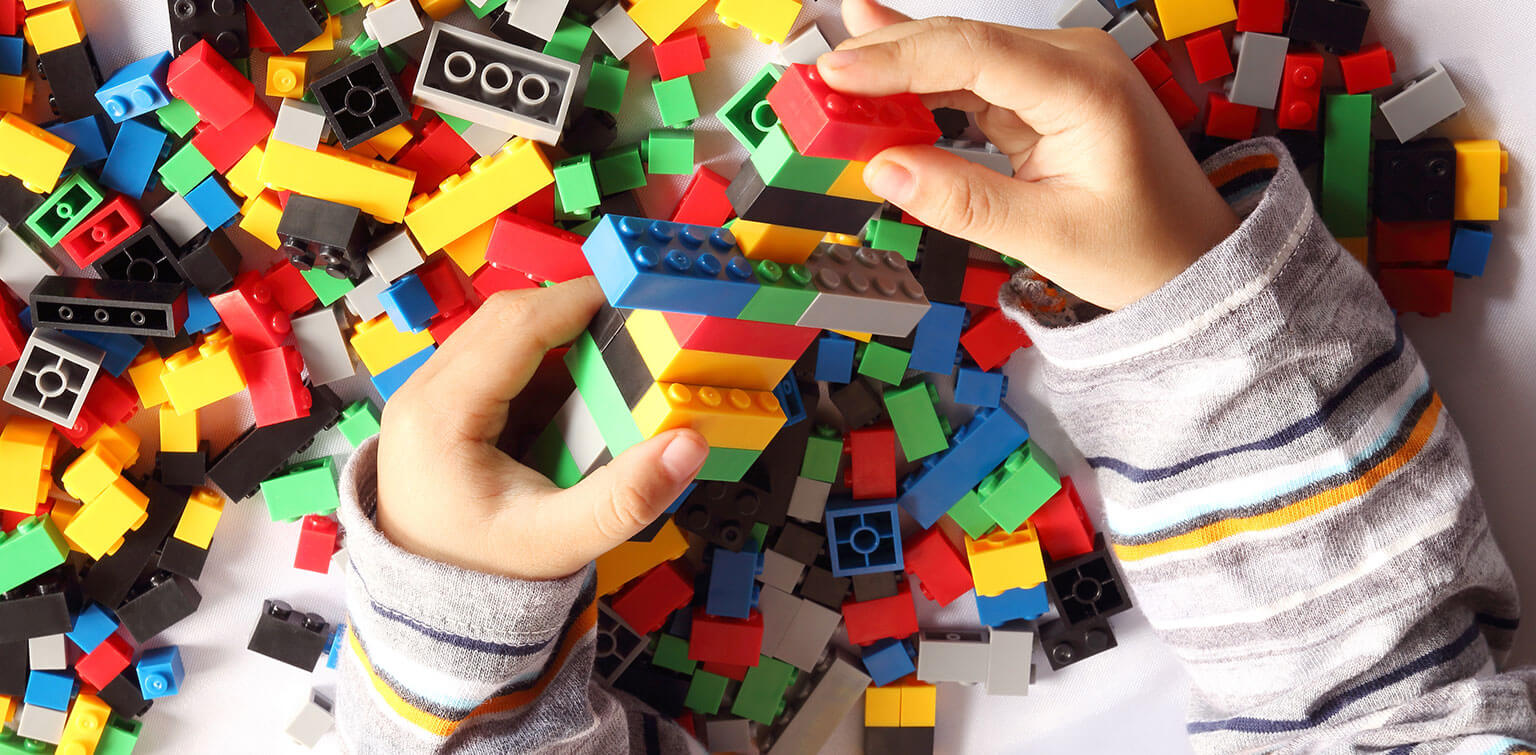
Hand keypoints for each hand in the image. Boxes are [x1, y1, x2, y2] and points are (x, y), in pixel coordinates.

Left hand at [375, 278, 708, 580]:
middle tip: (638, 329)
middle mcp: (424, 394)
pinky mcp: (445, 408)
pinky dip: (547, 370)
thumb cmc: (478, 578)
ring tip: (615, 370)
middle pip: (509, 318)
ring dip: (563, 344)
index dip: (581, 300)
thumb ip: (626, 497)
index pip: (517, 324)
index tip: (636, 296)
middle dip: (578, 317)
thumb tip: (686, 446)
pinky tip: (581, 401)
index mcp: (440, 414)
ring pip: (504, 335)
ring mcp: (429, 398)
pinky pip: (501, 364)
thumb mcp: (559, 541)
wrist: (429, 609)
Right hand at [822, 0, 1239, 309]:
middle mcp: (1072, 64)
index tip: (837, 71)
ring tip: (828, 79)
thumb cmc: (1143, 249)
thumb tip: (883, 167)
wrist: (1194, 259)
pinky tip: (873, 69)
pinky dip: (921, 88)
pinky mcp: (1042, 94)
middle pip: (960, 43)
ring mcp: (1057, 74)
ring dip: (894, 71)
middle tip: (814, 76)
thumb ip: (961, 201)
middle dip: (883, 56)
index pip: (974, 53)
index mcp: (1084, 88)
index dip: (898, 57)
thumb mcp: (1045, 237)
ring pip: (959, 58)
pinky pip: (970, 82)